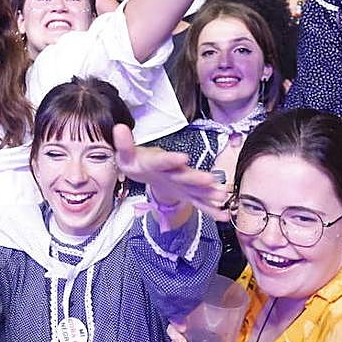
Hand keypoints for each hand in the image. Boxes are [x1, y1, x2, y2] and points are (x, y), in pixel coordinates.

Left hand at [113, 125, 228, 219]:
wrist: (145, 169)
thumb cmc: (136, 161)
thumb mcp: (126, 154)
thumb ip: (124, 144)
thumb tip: (119, 128)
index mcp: (158, 160)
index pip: (163, 159)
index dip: (171, 159)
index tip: (182, 158)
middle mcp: (174, 170)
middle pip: (185, 174)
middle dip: (196, 177)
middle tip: (209, 180)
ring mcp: (182, 182)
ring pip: (196, 188)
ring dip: (209, 192)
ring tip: (221, 196)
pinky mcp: (186, 193)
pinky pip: (198, 202)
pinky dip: (210, 208)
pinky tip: (222, 213)